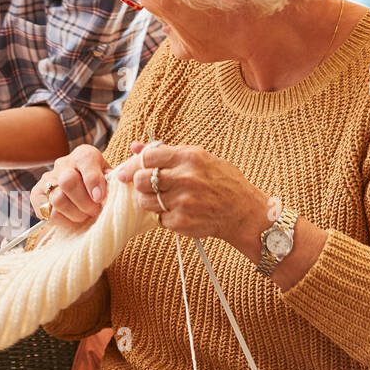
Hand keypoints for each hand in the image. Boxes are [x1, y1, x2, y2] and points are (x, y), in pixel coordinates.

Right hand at [30, 144, 111, 227]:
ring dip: (75, 213)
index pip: (85, 160)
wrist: (80, 191)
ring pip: (58, 199)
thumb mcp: (110, 178)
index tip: (100, 197)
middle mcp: (63, 164)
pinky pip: (50, 213)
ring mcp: (47, 180)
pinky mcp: (37, 197)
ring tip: (85, 216)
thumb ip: (113, 180)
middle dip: (84, 202)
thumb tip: (113, 186)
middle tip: (95, 211)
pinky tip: (74, 219)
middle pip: (68, 181)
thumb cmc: (99, 186)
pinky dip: (65, 221)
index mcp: (83, 155)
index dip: (93, 180)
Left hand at [119, 142, 270, 255]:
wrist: (243, 212)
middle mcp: (186, 178)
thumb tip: (135, 147)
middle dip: (140, 184)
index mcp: (190, 157)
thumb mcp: (199, 159)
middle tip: (148, 187)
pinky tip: (179, 212)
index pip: (147, 157)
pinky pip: (158, 218)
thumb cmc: (221, 181)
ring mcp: (184, 202)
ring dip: (149, 202)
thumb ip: (165, 153)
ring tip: (165, 200)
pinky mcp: (182, 222)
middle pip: (140, 180)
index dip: (133, 165)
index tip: (126, 172)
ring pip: (144, 201)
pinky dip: (164, 217)